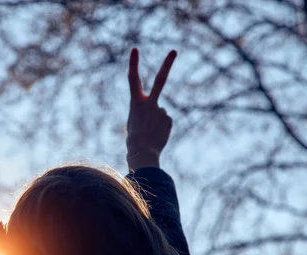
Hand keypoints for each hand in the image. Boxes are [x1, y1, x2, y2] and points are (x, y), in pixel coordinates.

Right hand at [126, 48, 176, 170]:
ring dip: (155, 121)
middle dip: (167, 64)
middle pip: (160, 79)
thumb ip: (146, 111)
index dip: (133, 63)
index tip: (135, 49)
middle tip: (174, 50)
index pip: (133, 79)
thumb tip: (162, 111)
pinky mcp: (169, 119)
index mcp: (135, 103)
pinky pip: (165, 121)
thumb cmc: (133, 139)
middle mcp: (150, 103)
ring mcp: (161, 110)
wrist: (142, 154)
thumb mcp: (134, 121)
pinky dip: (161, 128)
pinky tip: (157, 136)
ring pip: (159, 112)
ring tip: (150, 133)